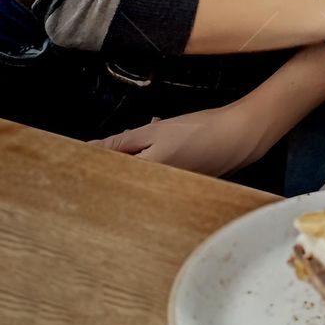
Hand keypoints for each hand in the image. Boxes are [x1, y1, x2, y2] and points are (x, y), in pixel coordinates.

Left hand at [89, 99, 270, 177]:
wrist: (238, 136)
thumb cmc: (199, 131)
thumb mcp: (156, 131)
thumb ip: (121, 142)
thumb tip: (90, 150)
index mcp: (145, 178)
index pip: (108, 178)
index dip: (96, 165)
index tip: (87, 155)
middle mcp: (155, 193)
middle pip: (123, 182)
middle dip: (120, 162)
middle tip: (125, 142)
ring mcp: (168, 193)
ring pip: (140, 179)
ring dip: (138, 161)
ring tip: (151, 137)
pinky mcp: (178, 190)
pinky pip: (156, 179)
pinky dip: (155, 164)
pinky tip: (164, 146)